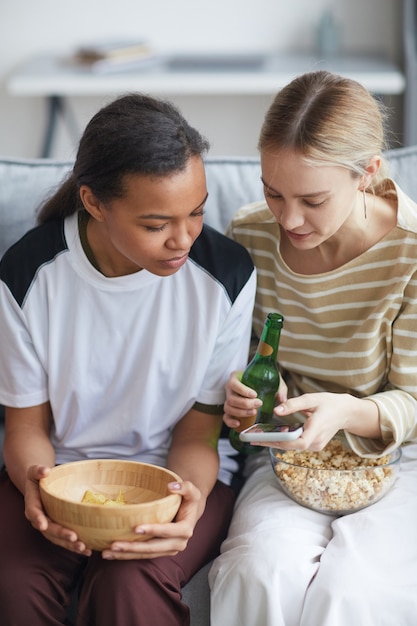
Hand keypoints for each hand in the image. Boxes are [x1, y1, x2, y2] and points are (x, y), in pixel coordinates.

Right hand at [24, 465, 91, 555]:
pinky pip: (65, 540)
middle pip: (49, 530)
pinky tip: (88, 551)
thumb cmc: (38, 478)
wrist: (40, 487)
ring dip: (70, 545)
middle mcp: (40, 519)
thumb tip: (45, 471)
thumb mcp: (35, 471)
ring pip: (58, 539)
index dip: (38, 519)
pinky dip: (75, 546)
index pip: (34, 513)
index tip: (43, 525)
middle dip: (61, 535)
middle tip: (74, 538)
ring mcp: (49, 526)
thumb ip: (38, 470)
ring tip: (83, 548)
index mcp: (32, 505)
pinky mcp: (58, 530)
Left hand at [101, 480, 200, 560]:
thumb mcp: (192, 490)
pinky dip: (127, 555)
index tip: (136, 528)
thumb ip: (185, 487)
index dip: (153, 530)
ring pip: (145, 555)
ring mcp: (168, 550)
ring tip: (108, 552)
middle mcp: (178, 544)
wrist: (189, 512)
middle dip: (133, 548)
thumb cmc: (188, 499)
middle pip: (153, 548)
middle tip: (115, 545)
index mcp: (185, 530)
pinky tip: (112, 554)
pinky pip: (143, 556)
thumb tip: (171, 486)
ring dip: (126, 554)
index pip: (168, 531)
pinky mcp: (160, 552)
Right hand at [223, 370, 287, 429]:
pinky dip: (230, 421)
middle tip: (258, 404)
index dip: (243, 390)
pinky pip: (226, 417)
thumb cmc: (264, 380)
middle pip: (231, 398)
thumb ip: (279, 388)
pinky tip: (238, 423)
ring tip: (253, 412)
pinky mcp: (230, 410)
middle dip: (245, 403)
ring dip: (241, 412)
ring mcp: (229, 400)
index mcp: (236, 378)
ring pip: (228, 407)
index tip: (254, 394)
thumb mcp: (273, 379)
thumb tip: (282, 399)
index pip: (234, 384)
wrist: (259, 384)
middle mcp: (230, 389)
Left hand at [261, 392, 379, 450]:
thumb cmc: (329, 403)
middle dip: (271, 442)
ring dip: (276, 442)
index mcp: (317, 428)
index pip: (299, 442)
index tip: (265, 439)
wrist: (346, 412)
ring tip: (257, 436)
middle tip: (252, 439)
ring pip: (292, 446)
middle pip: (291, 446)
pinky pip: (296, 444)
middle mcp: (316, 441)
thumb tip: (276, 410)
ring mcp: (316, 445)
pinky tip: (271, 435)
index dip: (282, 442)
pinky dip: (284, 440)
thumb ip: (293, 405)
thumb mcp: (311, 399)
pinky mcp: (313, 445)